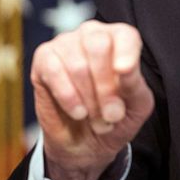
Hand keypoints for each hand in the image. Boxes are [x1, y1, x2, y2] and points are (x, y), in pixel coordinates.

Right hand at [31, 20, 154, 179]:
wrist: (86, 144)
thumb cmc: (115, 117)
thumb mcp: (136, 106)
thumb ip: (134, 84)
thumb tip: (125, 68)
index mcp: (121, 40)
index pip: (125, 35)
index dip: (126, 53)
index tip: (124, 73)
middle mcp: (93, 34)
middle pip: (99, 46)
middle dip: (105, 87)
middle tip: (112, 114)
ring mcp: (65, 43)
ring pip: (77, 64)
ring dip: (88, 99)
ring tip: (96, 118)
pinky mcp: (43, 59)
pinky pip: (53, 71)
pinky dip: (68, 97)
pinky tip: (78, 112)